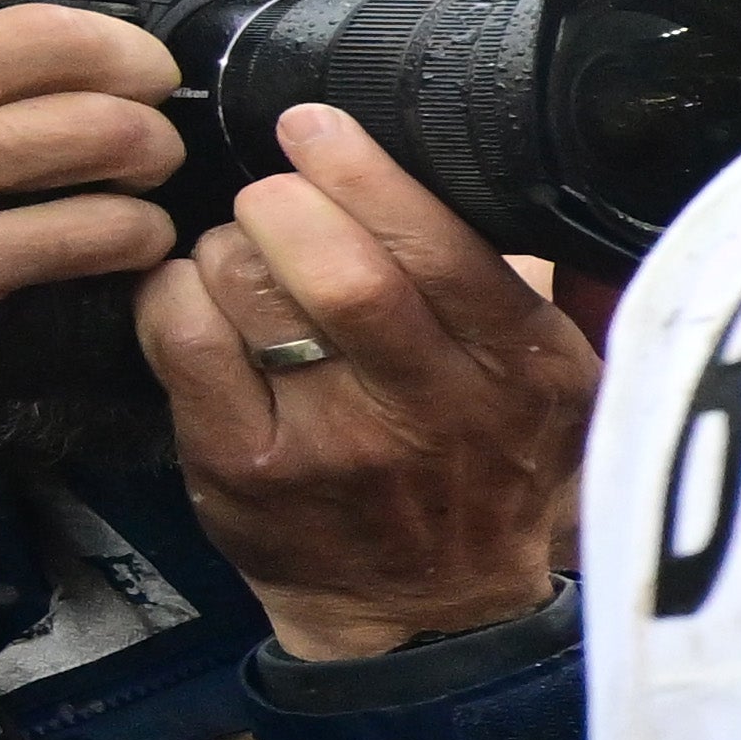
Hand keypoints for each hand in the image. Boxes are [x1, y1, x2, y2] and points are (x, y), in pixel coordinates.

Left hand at [140, 103, 595, 662]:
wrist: (426, 611)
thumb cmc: (489, 470)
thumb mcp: (564, 387)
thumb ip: (554, 287)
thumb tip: (517, 168)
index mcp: (523, 372)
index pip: (442, 252)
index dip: (365, 174)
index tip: (317, 128)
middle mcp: (434, 413)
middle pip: (339, 271)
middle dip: (287, 201)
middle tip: (274, 191)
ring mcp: (332, 448)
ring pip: (248, 293)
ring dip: (229, 244)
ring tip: (243, 252)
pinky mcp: (246, 472)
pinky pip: (182, 339)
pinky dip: (176, 291)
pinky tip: (199, 296)